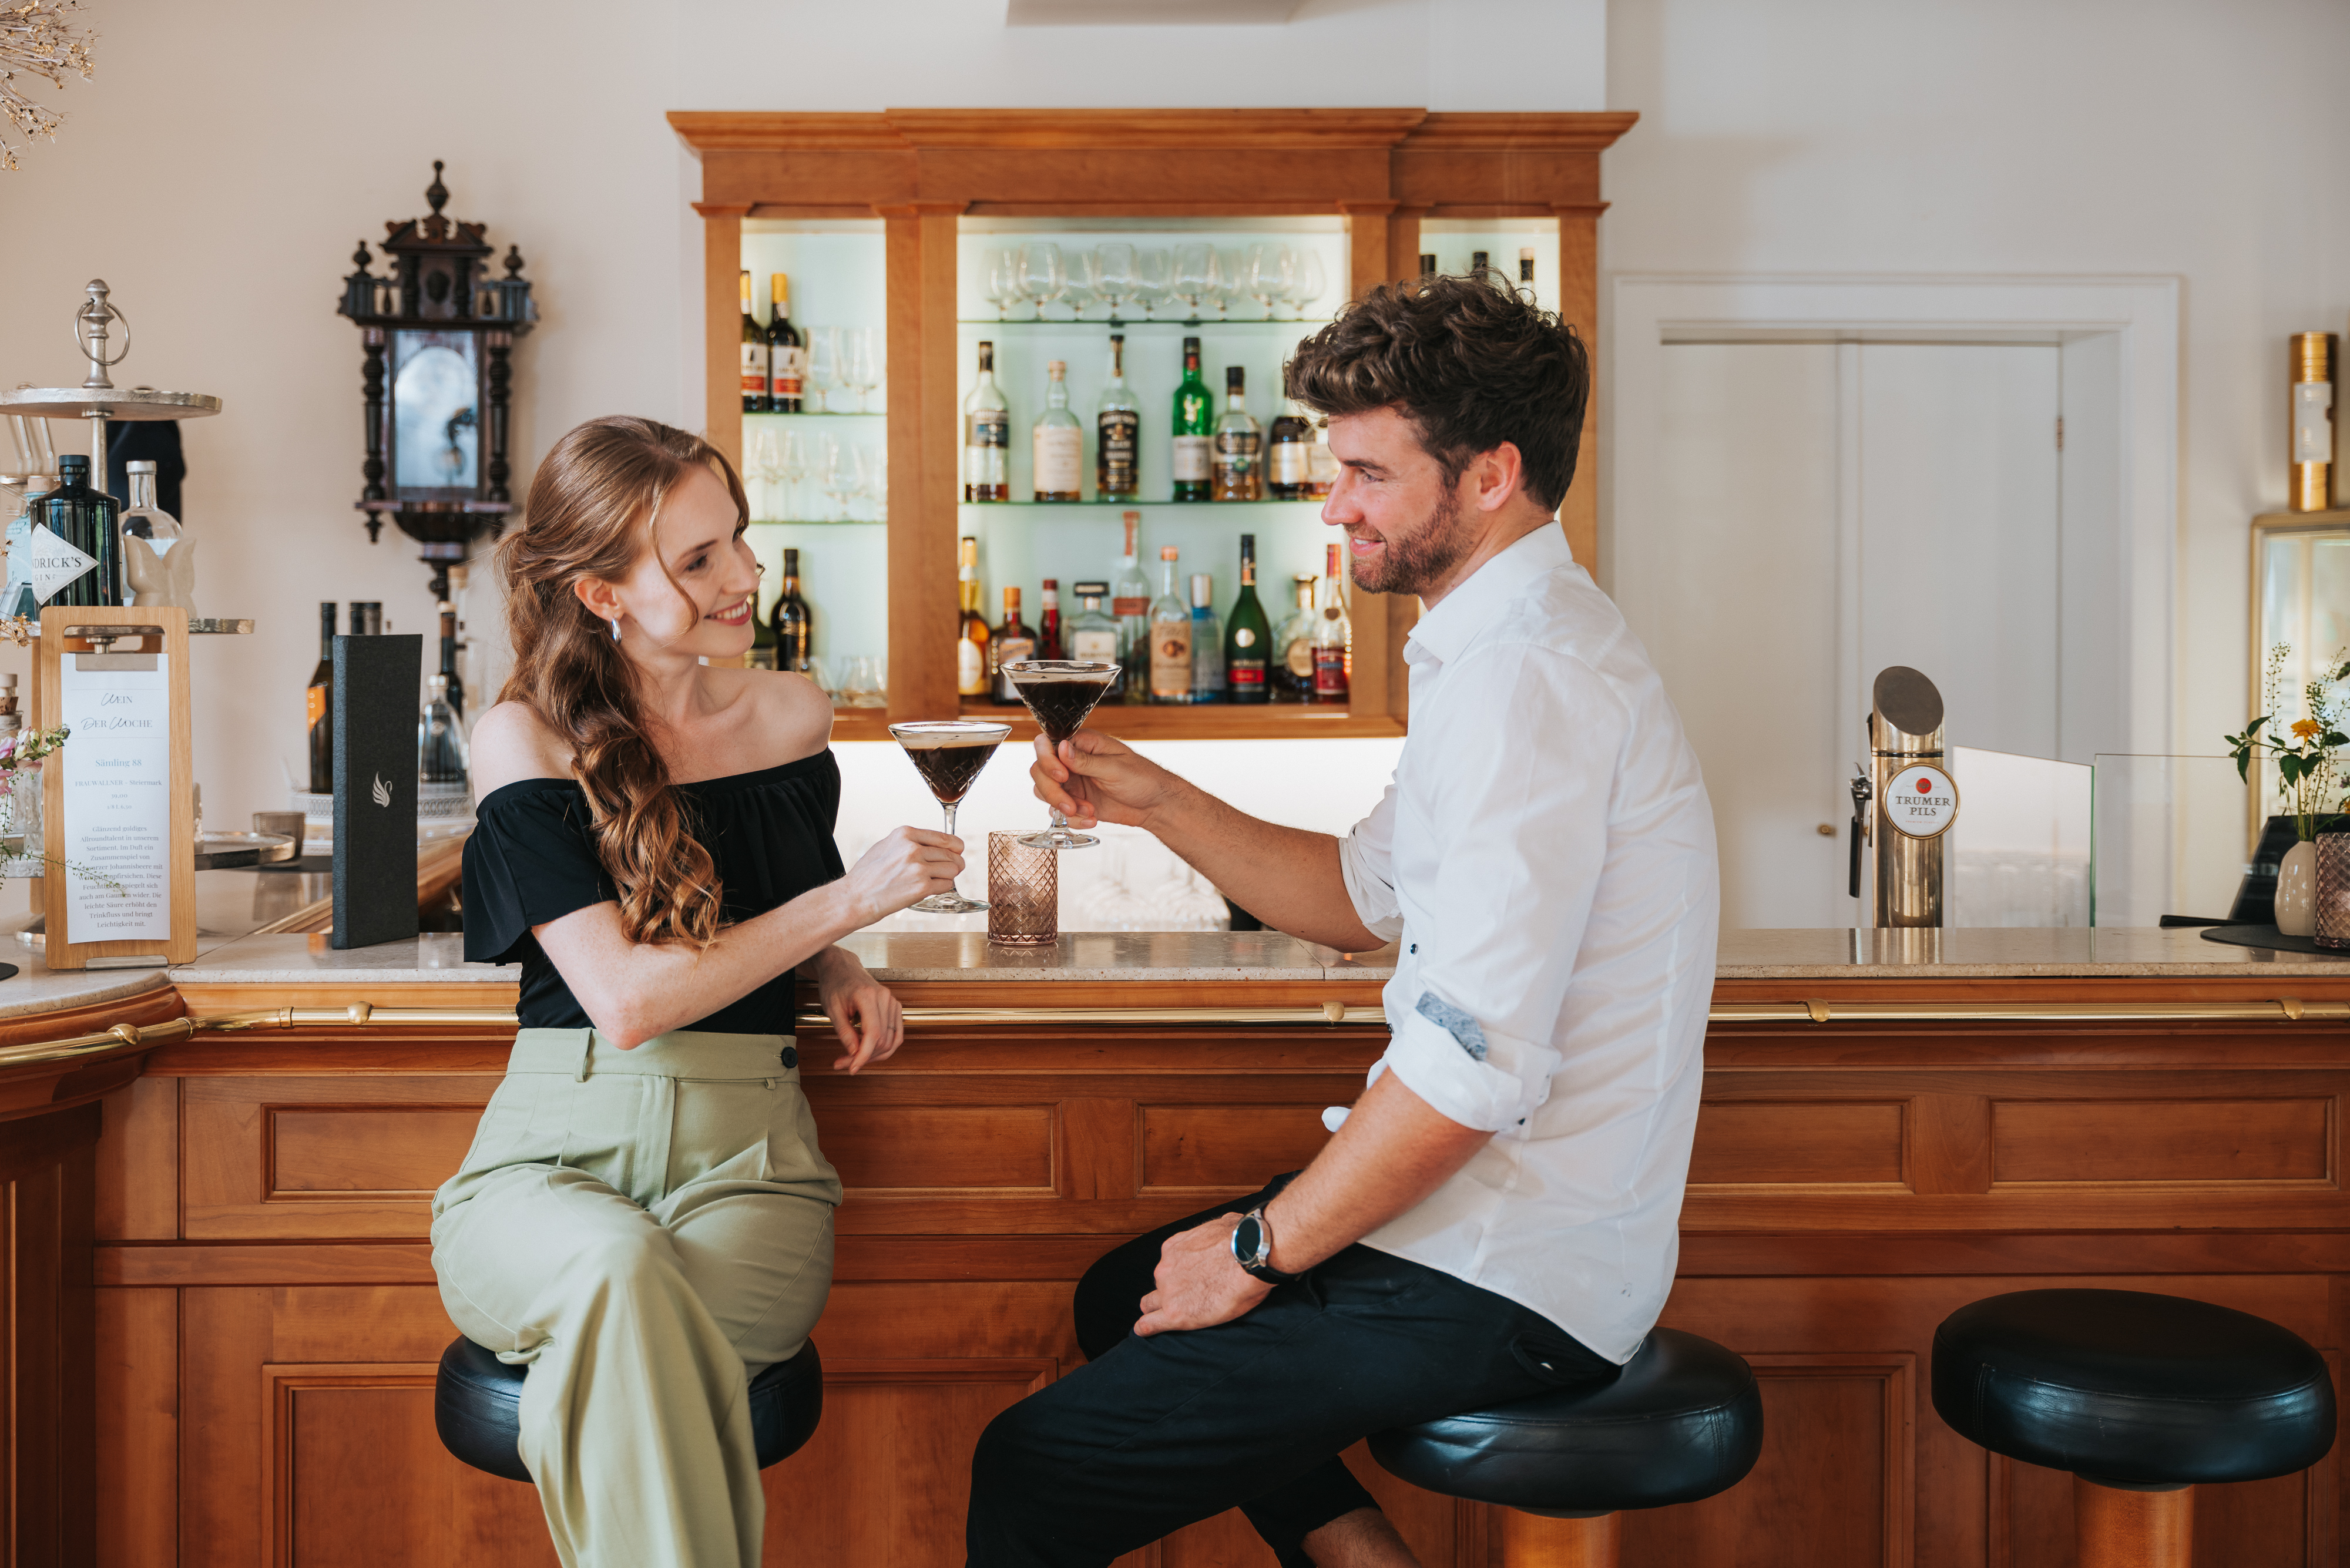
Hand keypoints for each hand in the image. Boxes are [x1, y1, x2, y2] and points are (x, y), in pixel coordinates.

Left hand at [813, 948, 903, 1073]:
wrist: (842, 968)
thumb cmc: (835, 984)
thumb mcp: (832, 1009)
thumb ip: (844, 1033)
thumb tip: (854, 1053)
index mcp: (868, 996)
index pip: (873, 1034)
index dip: (864, 1056)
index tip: (852, 1068)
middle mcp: (885, 998)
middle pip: (883, 1040)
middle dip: (864, 1057)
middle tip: (844, 1063)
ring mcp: (892, 1002)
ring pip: (891, 1041)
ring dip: (874, 1054)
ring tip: (853, 1058)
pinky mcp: (894, 1006)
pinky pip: (896, 1034)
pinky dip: (884, 1046)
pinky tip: (869, 1050)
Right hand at [843, 826, 962, 922]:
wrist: (855, 897)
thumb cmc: (868, 874)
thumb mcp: (886, 845)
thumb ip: (909, 842)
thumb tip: (933, 844)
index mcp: (905, 834)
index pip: (945, 838)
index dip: (955, 847)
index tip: (957, 852)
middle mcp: (913, 848)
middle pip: (952, 854)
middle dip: (954, 863)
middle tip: (950, 870)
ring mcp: (918, 868)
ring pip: (953, 869)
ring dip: (948, 876)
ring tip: (935, 880)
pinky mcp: (921, 887)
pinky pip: (946, 885)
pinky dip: (942, 888)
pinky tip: (929, 889)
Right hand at [1031, 729, 1179, 831]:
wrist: (1154, 805)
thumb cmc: (1143, 778)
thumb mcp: (1115, 768)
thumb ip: (1085, 761)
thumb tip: (1060, 747)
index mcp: (1082, 744)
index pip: (1048, 746)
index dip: (1048, 761)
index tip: (1062, 777)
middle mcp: (1072, 761)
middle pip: (1040, 771)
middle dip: (1052, 791)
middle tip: (1070, 805)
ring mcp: (1072, 782)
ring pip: (1044, 792)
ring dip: (1061, 806)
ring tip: (1087, 811)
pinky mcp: (1075, 801)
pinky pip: (1058, 811)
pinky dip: (1072, 819)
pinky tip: (1091, 818)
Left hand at [1133, 1213, 1272, 1335]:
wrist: (1249, 1257)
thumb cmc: (1242, 1241)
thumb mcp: (1226, 1223)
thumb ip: (1219, 1227)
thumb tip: (1228, 1224)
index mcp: (1174, 1248)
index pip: (1167, 1265)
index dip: (1175, 1275)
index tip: (1185, 1280)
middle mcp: (1166, 1268)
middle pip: (1158, 1284)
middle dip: (1166, 1292)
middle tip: (1183, 1299)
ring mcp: (1167, 1291)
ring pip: (1151, 1304)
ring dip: (1158, 1309)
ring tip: (1165, 1317)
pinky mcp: (1175, 1313)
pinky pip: (1151, 1323)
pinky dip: (1148, 1328)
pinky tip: (1145, 1331)